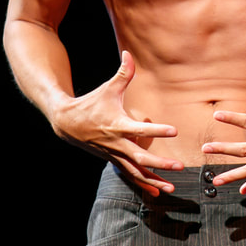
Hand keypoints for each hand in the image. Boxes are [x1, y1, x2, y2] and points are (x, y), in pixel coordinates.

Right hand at [51, 51, 182, 194]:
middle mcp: (117, 143)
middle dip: (160, 163)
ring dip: (154, 180)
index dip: (157, 130)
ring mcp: (115, 154)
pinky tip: (158, 191)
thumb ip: (123, 73)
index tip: (174, 130)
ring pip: (136, 171)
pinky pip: (130, 175)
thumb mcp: (108, 88)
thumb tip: (129, 53)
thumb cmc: (91, 103)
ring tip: (172, 188)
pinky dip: (144, 184)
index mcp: (117, 124)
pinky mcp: (114, 160)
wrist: (67, 123)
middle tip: (179, 166)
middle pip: (140, 157)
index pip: (140, 129)